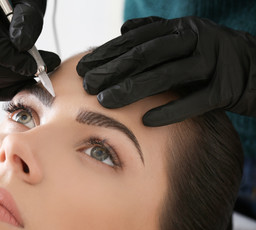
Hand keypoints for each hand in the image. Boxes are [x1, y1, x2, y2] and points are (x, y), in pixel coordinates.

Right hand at [0, 0, 59, 100]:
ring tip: (34, 73)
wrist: (7, 1)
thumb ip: (26, 20)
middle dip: (15, 75)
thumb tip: (22, 47)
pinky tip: (22, 81)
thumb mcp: (27, 0)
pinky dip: (4, 89)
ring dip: (12, 84)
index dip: (8, 59)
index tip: (35, 64)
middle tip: (42, 69)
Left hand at [77, 16, 255, 125]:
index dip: (108, 54)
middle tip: (87, 85)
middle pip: (146, 56)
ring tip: (106, 102)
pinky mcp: (226, 90)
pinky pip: (194, 102)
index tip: (85, 67)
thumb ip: (154, 32)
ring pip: (166, 76)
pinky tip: (146, 120)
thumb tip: (124, 29)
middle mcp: (196, 40)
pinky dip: (170, 111)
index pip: (137, 41)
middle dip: (113, 71)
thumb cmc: (209, 56)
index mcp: (181, 28)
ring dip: (133, 90)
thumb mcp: (184, 38)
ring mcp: (213, 63)